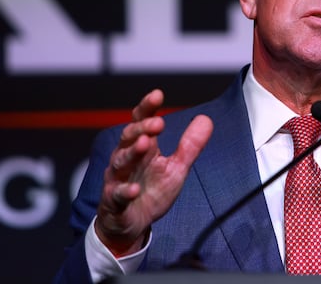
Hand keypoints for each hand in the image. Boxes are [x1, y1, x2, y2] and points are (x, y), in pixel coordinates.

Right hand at [94, 89, 212, 256]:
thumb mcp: (176, 168)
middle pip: (128, 137)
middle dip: (142, 128)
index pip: (141, 122)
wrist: (131, 225)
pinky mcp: (114, 202)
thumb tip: (206, 119)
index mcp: (142, 148)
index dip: (147, 108)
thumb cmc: (151, 191)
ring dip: (131, 152)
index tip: (158, 94)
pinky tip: (134, 189)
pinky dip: (125, 191)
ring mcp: (117, 180)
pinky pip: (117, 195)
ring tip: (144, 143)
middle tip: (158, 124)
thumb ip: (189, 145)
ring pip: (120, 162)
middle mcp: (126, 159)